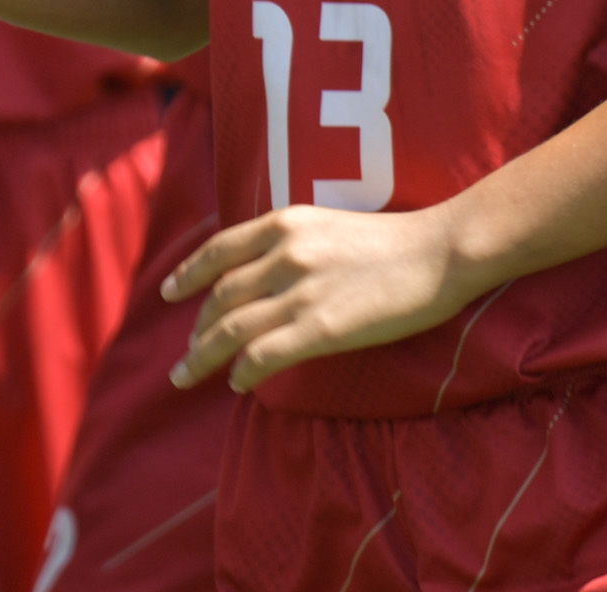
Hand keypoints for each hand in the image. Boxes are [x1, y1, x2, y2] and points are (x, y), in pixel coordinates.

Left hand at [162, 203, 472, 393]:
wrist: (438, 251)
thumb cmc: (391, 241)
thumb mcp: (326, 224)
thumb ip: (289, 243)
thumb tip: (260, 274)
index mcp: (284, 223)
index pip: (218, 251)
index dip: (187, 274)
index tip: (168, 293)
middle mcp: (284, 253)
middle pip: (221, 295)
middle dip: (197, 327)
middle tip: (186, 352)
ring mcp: (301, 290)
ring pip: (233, 328)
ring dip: (204, 355)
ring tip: (189, 375)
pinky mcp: (322, 327)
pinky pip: (266, 354)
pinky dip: (244, 370)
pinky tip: (237, 383)